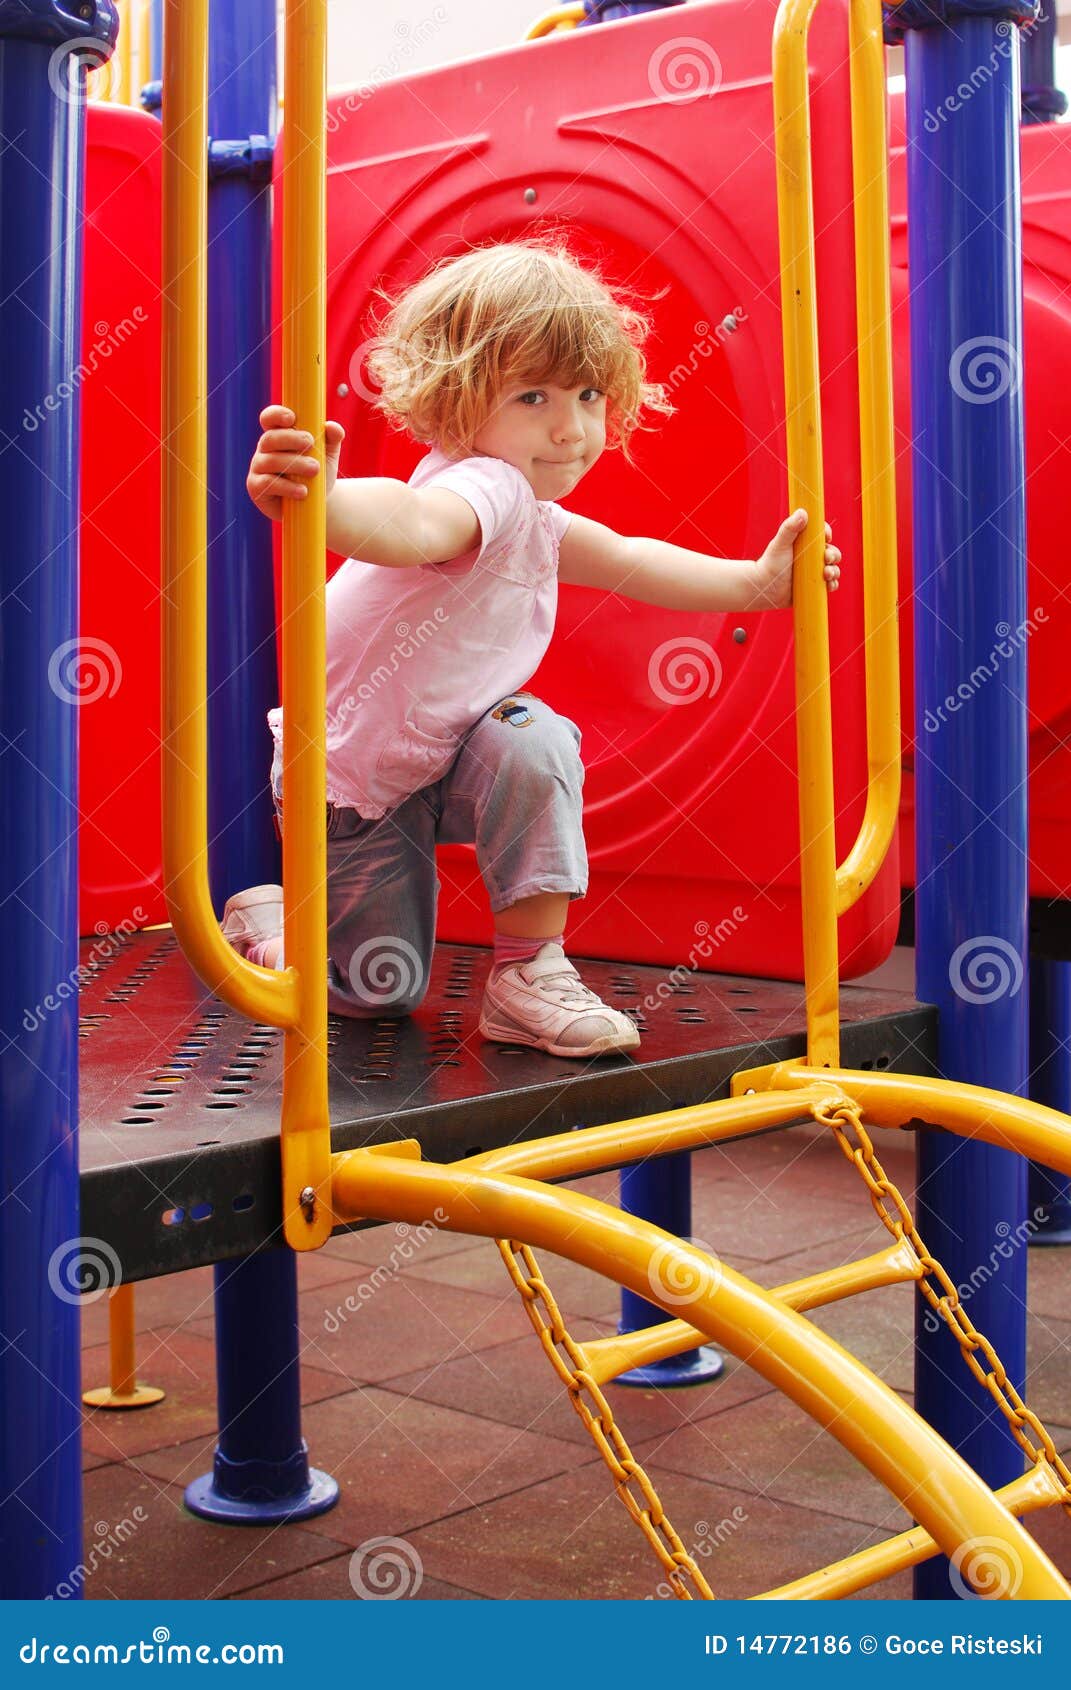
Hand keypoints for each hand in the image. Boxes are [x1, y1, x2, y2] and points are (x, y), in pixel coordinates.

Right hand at [246, 405, 345, 521]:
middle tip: (310, 443)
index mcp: (278, 435)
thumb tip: (333, 427)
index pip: (269, 419)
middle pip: (270, 438)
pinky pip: (267, 483)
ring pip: (270, 461)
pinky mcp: (256, 488)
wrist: (317, 503)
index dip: (276, 414)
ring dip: (294, 464)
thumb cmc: (319, 473)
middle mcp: (265, 450)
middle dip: (290, 439)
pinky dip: (287, 487)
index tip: (292, 418)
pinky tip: (303, 491)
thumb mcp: (329, 455)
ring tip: (315, 469)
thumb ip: (332, 439)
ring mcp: (258, 468)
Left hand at [749, 509, 841, 608]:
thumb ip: (789, 528)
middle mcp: (812, 557)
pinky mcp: (815, 586)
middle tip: (826, 558)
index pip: (822, 535)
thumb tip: (802, 512)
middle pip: (832, 552)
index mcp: (805, 543)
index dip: (827, 534)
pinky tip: (829, 585)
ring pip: (833, 569)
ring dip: (834, 571)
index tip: (826, 536)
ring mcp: (814, 572)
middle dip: (833, 555)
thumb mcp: (780, 543)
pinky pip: (830, 585)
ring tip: (827, 574)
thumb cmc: (770, 564)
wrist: (764, 588)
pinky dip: (833, 585)